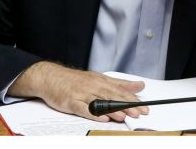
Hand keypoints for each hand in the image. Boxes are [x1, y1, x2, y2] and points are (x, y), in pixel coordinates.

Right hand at [8, 61, 147, 121]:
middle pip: (112, 96)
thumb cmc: (75, 80)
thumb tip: (139, 85)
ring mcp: (82, 94)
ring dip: (112, 110)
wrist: (50, 77)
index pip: (120, 90)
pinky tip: (101, 118)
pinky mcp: (71, 102)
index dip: (133, 99)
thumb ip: (120, 84)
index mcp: (101, 81)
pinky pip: (83, 108)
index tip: (145, 107)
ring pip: (100, 102)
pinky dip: (93, 113)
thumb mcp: (99, 79)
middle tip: (139, 113)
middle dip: (127, 105)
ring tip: (124, 116)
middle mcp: (93, 86)